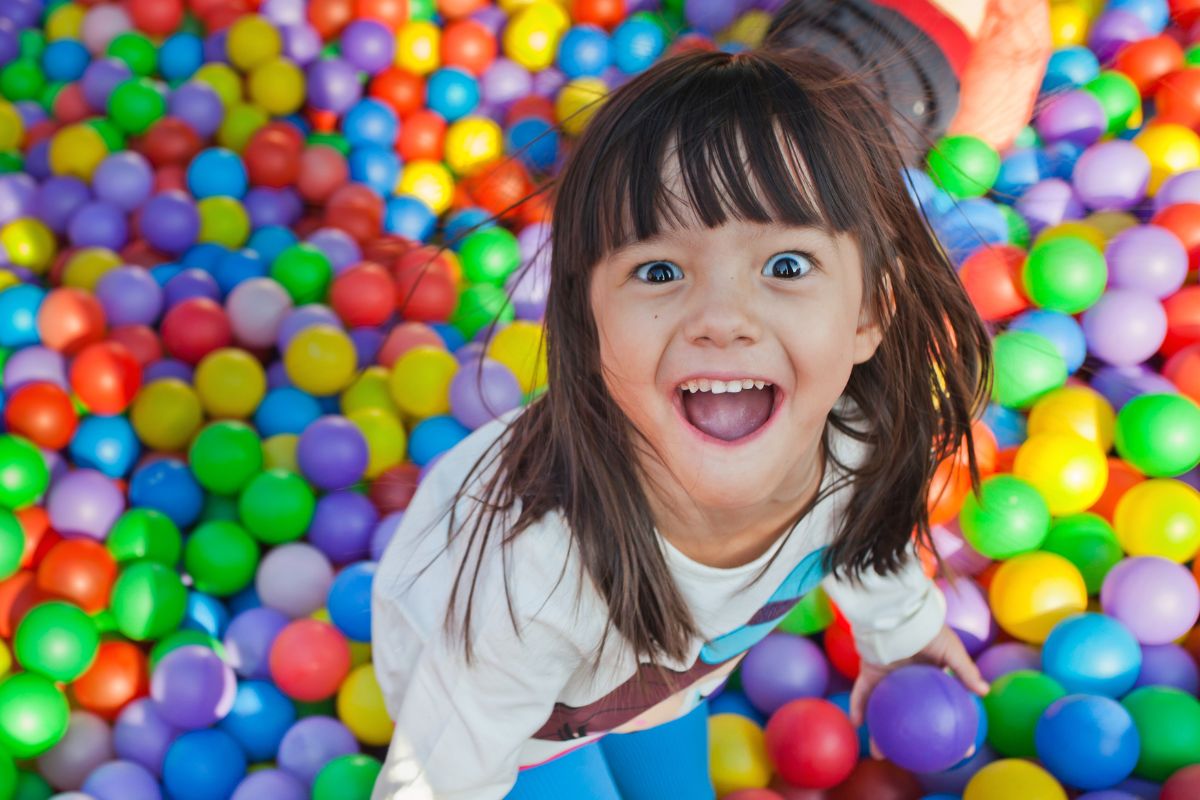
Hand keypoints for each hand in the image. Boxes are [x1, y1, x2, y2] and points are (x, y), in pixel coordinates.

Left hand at [847, 624, 989, 738]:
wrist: (899, 613)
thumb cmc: (927, 629)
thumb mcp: (952, 650)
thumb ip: (965, 671)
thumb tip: (984, 692)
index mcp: (928, 678)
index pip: (940, 707)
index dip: (951, 728)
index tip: (961, 749)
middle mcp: (906, 682)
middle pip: (908, 715)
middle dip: (909, 736)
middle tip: (913, 758)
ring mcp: (887, 679)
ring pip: (882, 710)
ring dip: (879, 730)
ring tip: (878, 752)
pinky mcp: (869, 672)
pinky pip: (862, 693)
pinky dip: (858, 706)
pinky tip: (857, 723)